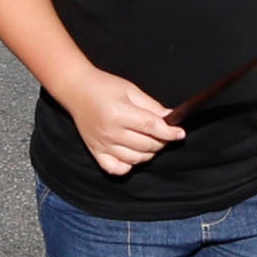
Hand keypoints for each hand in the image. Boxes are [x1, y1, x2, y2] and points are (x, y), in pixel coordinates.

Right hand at [62, 68, 183, 175]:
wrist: (76, 90)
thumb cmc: (104, 86)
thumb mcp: (131, 90)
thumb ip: (152, 106)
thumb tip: (171, 118)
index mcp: (120, 113)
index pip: (152, 127)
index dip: (169, 132)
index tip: (180, 133)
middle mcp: (110, 132)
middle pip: (146, 145)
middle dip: (162, 141)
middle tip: (164, 133)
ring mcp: (102, 145)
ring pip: (136, 159)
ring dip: (149, 153)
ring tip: (150, 141)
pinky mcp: (95, 152)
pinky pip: (116, 169)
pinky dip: (128, 166)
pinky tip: (132, 154)